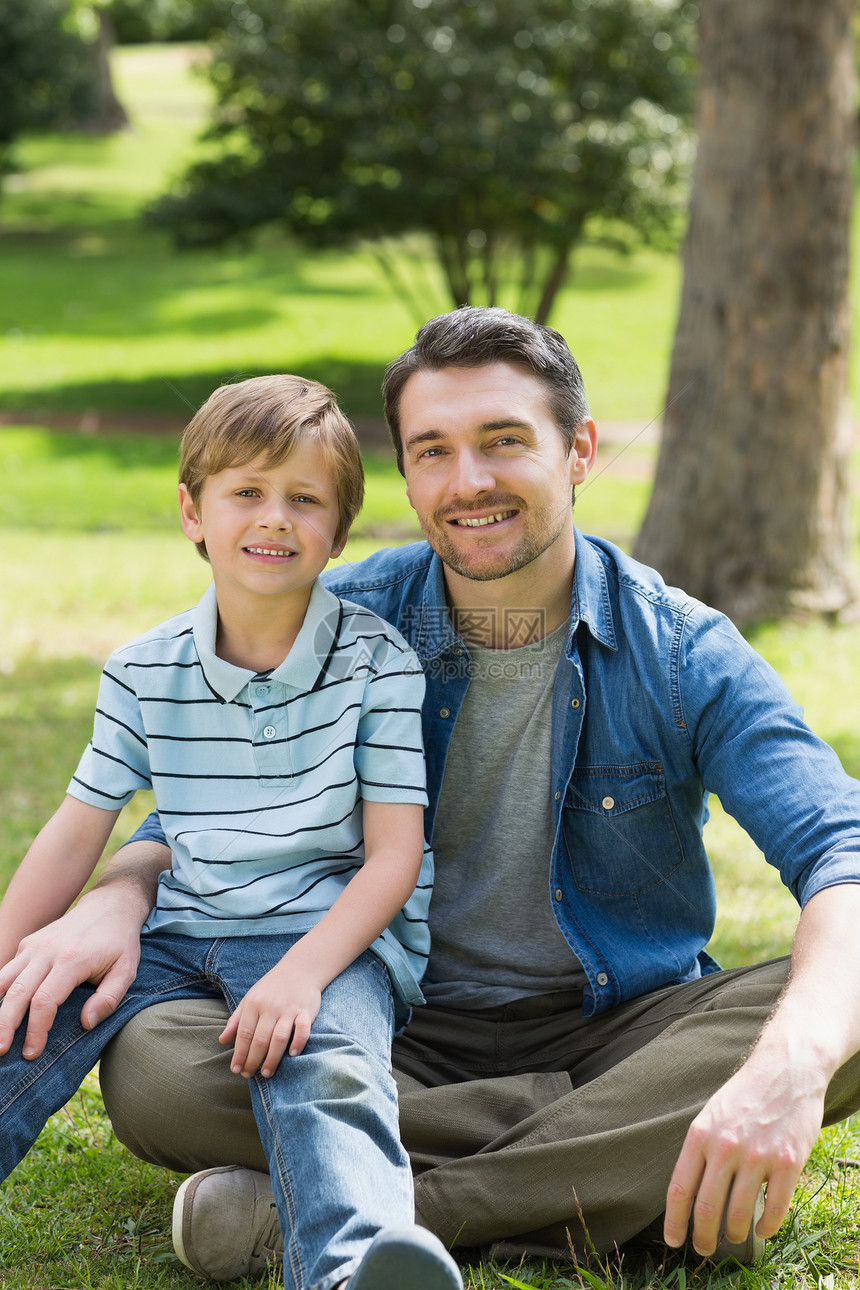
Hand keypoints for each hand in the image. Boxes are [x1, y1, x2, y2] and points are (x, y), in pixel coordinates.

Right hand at [0, 884, 143, 1059]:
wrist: (109, 906)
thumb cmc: (119, 942)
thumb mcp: (126, 970)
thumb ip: (109, 998)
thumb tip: (86, 1023)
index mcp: (72, 959)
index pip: (45, 1001)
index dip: (36, 1030)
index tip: (32, 1052)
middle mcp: (47, 951)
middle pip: (17, 992)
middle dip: (5, 1025)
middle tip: (1, 1051)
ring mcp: (34, 945)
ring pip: (3, 980)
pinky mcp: (28, 943)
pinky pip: (6, 970)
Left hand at [219, 960, 321, 1079]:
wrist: (300, 969)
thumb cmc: (272, 988)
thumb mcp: (250, 999)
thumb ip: (236, 1020)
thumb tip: (222, 1040)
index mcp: (254, 1004)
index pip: (244, 1033)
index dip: (239, 1053)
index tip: (235, 1069)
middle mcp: (270, 1007)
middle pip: (260, 1039)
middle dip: (253, 1060)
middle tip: (249, 1075)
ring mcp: (289, 1009)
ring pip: (279, 1038)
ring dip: (272, 1058)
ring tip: (266, 1073)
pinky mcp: (306, 1011)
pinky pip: (303, 1029)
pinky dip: (298, 1043)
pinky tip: (292, 1055)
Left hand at [663, 1056, 825, 1254]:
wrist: (785, 1070)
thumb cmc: (745, 1095)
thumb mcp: (711, 1115)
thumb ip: (701, 1150)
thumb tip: (689, 1193)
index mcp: (700, 1134)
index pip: (680, 1189)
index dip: (675, 1222)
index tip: (674, 1241)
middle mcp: (725, 1147)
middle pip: (707, 1209)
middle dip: (703, 1237)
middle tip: (704, 1249)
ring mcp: (758, 1156)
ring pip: (739, 1215)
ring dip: (734, 1235)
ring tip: (734, 1237)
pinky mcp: (788, 1162)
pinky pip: (774, 1210)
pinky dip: (766, 1228)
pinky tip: (762, 1229)